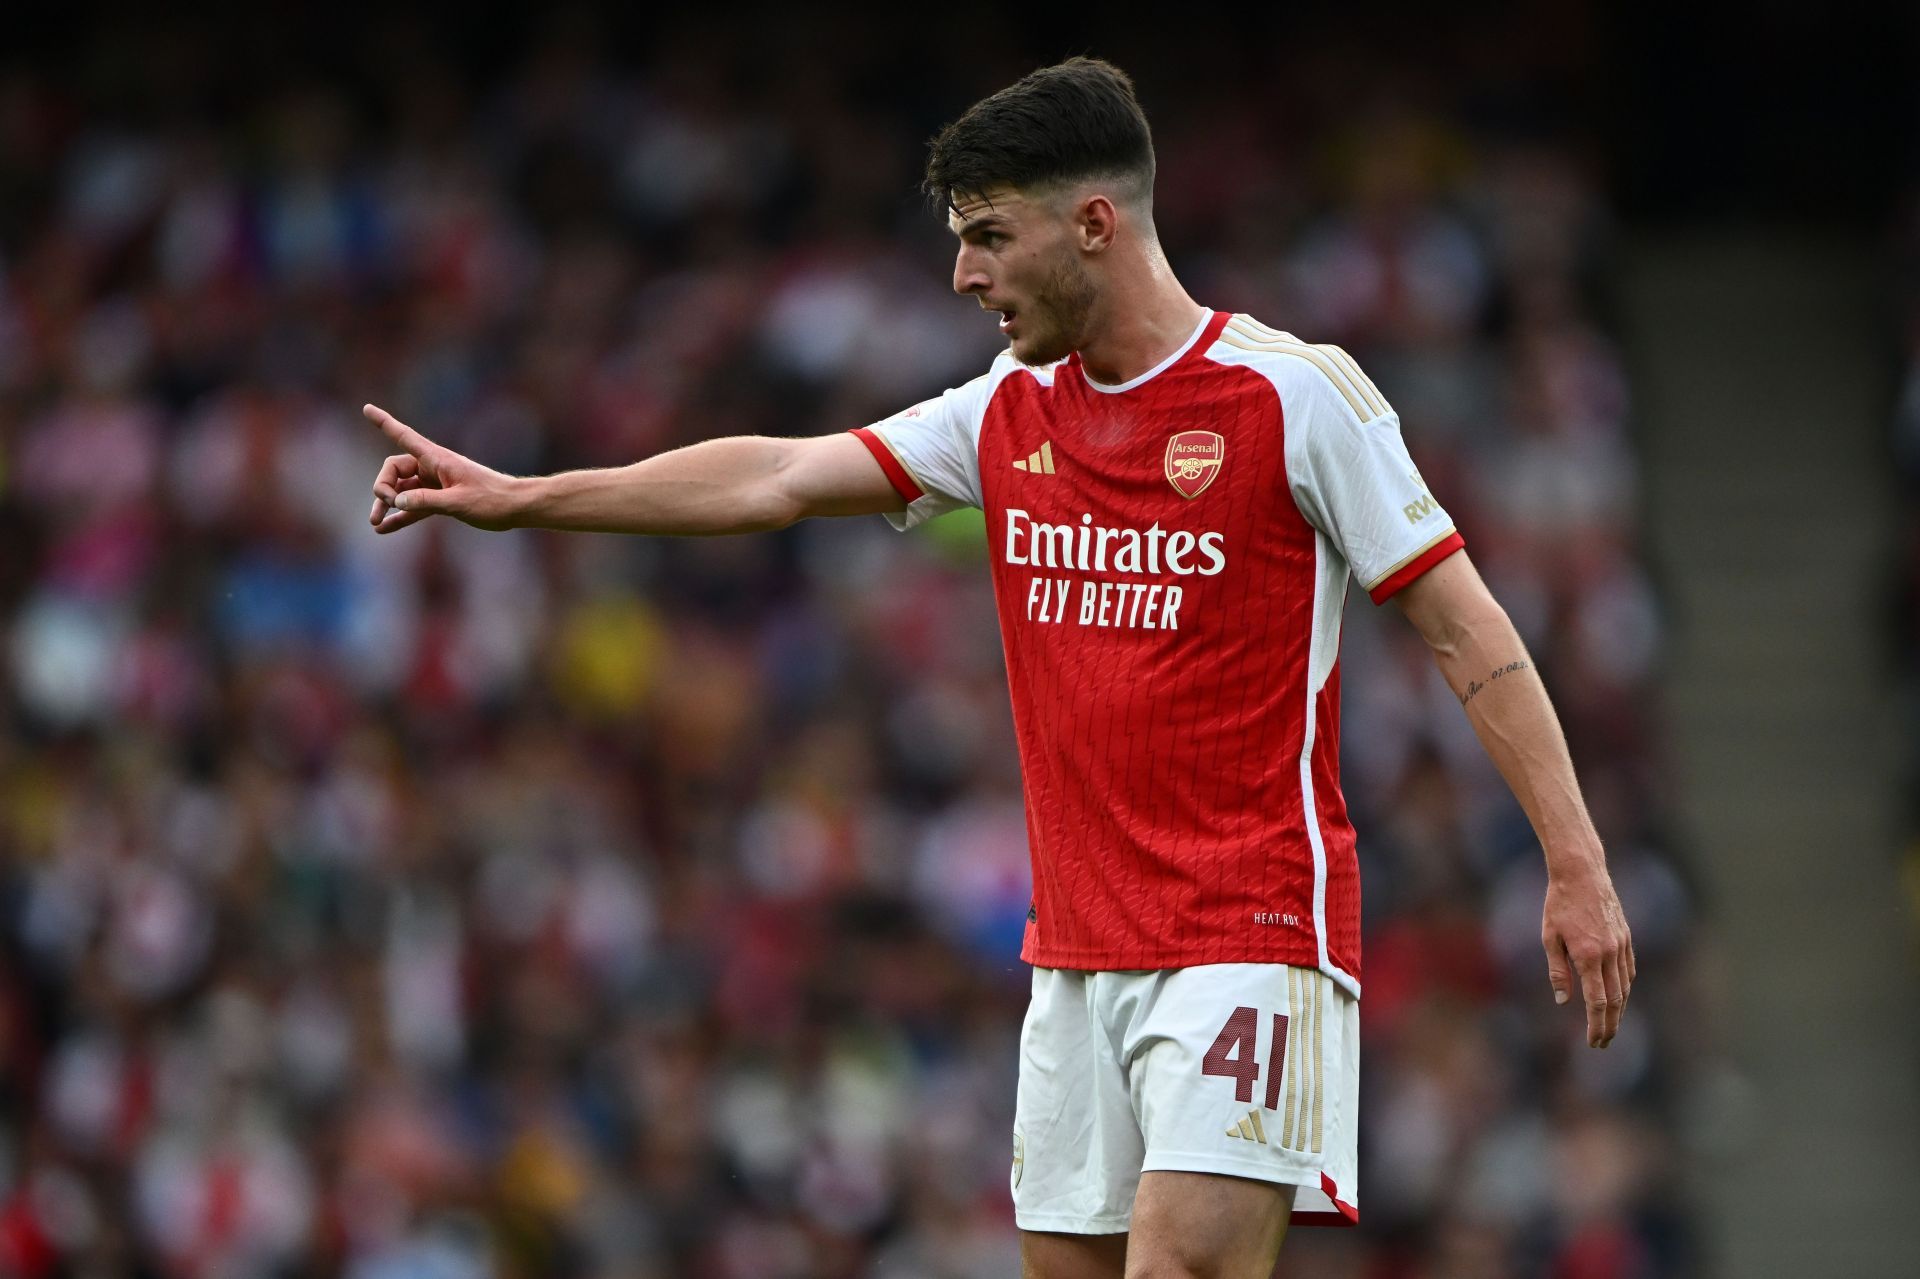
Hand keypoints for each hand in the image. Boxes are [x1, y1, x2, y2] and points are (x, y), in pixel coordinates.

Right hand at [364, 404, 519, 532]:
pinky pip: (415, 506)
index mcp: (437, 459)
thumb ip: (426, 501)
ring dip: (388, 505)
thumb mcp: (458, 502)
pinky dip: (401, 516)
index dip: (384, 423)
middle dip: (384, 486)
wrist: (517, 508)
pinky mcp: (441, 500)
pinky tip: (385, 529)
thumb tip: (397, 502)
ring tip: (374, 523)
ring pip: (402, 490)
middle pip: (394, 469)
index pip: (404, 436)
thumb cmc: (492, 500)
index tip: (366, 408)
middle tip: (388, 505)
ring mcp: (436, 484)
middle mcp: (433, 468)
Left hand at [1542, 863, 1634, 1047]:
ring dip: (1620, 1009)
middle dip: (1610, 1025)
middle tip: (1603, 1043)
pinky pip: (1629, 969)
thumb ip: (1557, 971)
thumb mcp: (1549, 937)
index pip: (1597, 1002)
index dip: (1596, 1025)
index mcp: (1589, 956)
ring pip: (1625, 986)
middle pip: (1616, 1000)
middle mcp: (1610, 953)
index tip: (1593, 1042)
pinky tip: (1619, 996)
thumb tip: (1564, 1001)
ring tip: (1610, 1025)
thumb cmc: (1559, 904)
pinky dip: (1625, 986)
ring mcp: (1622, 944)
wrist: (1582, 873)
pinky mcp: (1627, 936)